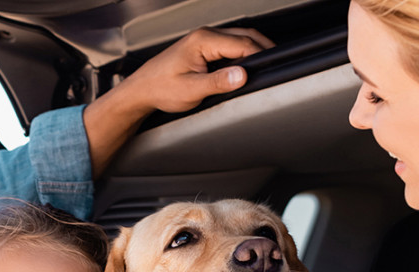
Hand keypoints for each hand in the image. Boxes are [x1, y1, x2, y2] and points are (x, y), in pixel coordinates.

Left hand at [117, 27, 276, 112]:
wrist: (142, 89)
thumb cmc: (160, 88)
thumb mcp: (192, 90)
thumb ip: (219, 82)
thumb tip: (242, 75)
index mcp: (203, 41)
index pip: (243, 44)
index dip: (260, 56)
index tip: (272, 67)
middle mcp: (204, 35)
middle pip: (245, 37)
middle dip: (263, 49)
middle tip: (277, 63)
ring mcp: (204, 40)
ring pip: (238, 39)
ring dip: (254, 50)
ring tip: (266, 64)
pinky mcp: (203, 47)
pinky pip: (230, 45)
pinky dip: (243, 53)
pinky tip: (247, 65)